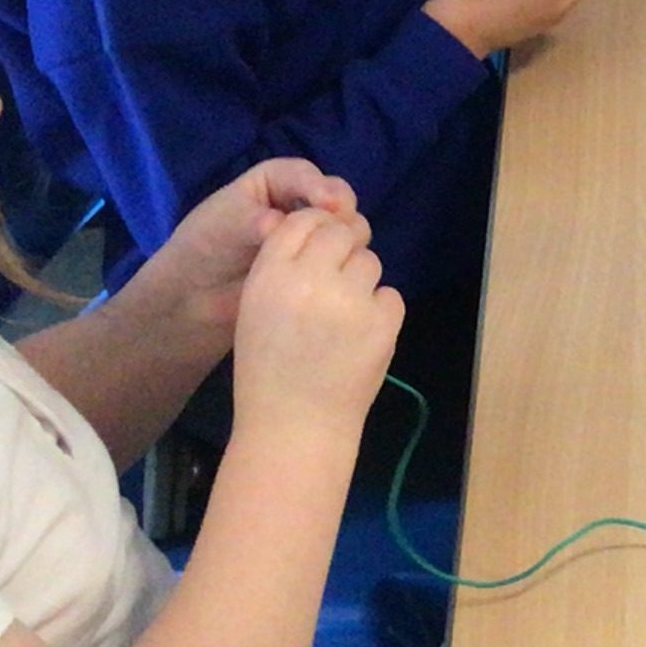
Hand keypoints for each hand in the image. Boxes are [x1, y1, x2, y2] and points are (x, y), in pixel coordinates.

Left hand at [138, 160, 360, 338]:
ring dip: (348, 238)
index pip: (304, 175)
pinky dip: (347, 262)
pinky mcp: (321, 266)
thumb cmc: (205, 247)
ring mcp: (314, 237)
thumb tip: (279, 224)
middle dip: (341, 213)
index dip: (320, 186)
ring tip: (341, 255)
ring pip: (348, 228)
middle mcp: (300, 204)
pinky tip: (341, 273)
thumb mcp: (223, 225)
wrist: (197, 296)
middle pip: (337, 199)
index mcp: (275, 182)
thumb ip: (252, 220)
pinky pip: (344, 258)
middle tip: (342, 232)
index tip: (330, 205)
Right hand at [229, 204, 400, 443]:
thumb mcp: (254, 309)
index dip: (315, 230)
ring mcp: (352, 301)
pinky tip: (360, 335)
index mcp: (271, 274)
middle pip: (342, 234)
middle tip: (336, 281)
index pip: (303, 221)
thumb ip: (280, 268)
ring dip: (361, 281)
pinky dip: (380, 311)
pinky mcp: (384, 323)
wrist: (295, 425)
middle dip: (342, 251)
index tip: (318, 250)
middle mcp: (312, 279)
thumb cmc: (267, 370)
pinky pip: (390, 295)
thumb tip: (316, 233)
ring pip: (370, 262)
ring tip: (344, 316)